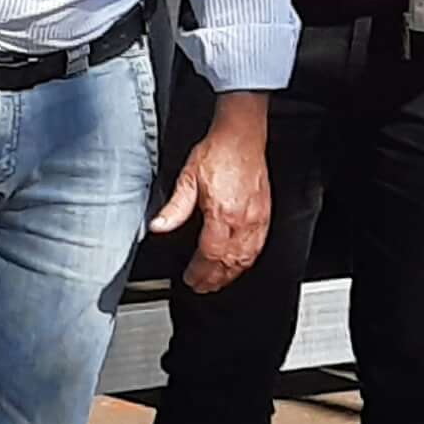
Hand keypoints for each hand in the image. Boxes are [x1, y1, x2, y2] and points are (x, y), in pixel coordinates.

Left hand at [153, 94, 273, 296]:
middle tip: (201, 287)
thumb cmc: (218, 153)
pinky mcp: (264, 214)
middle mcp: (242, 221)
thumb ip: (174, 207)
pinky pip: (258, 247)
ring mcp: (257, 219)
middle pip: (229, 263)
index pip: (210, 255)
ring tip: (217, 281)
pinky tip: (238, 264)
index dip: (199, 272)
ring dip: (231, 274)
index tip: (190, 280)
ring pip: (246, 259)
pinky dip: (246, 261)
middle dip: (214, 279)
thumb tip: (158, 226)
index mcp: (222, 214)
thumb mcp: (188, 178)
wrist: (242, 136)